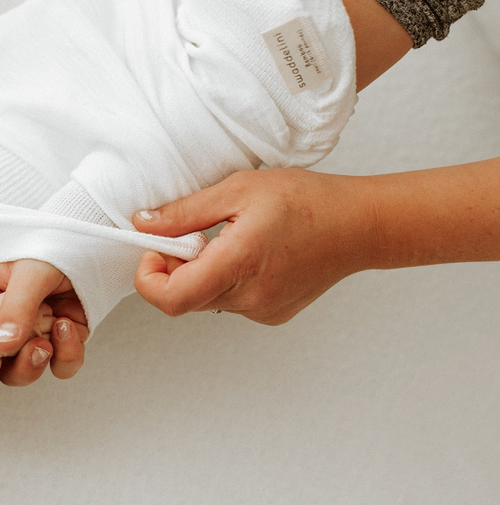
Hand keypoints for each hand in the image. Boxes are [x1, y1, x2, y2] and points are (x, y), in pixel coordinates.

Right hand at [0, 259, 88, 456]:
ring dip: (33, 365)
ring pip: (19, 372)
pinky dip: (68, 355)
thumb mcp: (29, 271)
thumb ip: (14, 308)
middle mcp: (0, 321)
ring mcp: (30, 334)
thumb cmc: (57, 245)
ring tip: (46, 341)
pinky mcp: (60, 342)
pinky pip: (58, 366)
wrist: (102, 244)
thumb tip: (1, 346)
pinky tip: (71, 329)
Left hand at [133, 168, 375, 324]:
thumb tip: (143, 224)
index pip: (170, 298)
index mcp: (239, 265)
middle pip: (184, 298)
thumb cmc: (306, 201)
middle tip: (194, 234)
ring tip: (228, 238)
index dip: (149, 277)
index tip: (156, 249)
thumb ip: (185, 212)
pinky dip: (225, 280)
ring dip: (200, 273)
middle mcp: (250, 298)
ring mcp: (262, 311)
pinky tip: (249, 254)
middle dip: (174, 268)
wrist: (360, 225)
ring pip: (205, 300)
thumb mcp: (238, 190)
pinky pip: (229, 302)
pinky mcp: (271, 314)